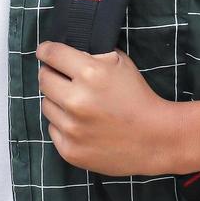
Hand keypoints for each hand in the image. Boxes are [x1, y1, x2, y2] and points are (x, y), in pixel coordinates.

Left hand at [35, 40, 180, 176]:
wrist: (155, 139)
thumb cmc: (138, 98)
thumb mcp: (121, 64)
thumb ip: (93, 56)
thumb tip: (67, 53)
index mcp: (90, 73)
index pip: (51, 54)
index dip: (46, 51)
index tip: (44, 52)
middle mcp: (77, 100)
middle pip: (43, 79)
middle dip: (52, 75)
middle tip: (63, 78)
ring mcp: (71, 128)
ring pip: (46, 104)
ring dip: (58, 101)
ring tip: (79, 105)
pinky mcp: (69, 149)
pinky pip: (53, 128)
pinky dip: (63, 124)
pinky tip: (82, 124)